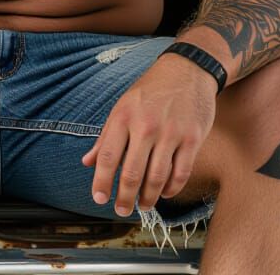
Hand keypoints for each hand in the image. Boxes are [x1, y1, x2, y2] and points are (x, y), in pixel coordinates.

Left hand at [81, 54, 216, 215]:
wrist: (187, 70)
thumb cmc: (151, 90)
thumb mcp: (123, 106)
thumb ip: (105, 136)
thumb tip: (87, 162)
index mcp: (124, 116)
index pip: (107, 157)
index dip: (101, 182)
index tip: (99, 199)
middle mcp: (146, 125)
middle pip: (132, 173)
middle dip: (125, 198)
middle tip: (122, 210)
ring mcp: (171, 132)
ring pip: (157, 178)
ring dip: (148, 198)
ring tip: (143, 205)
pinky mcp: (192, 138)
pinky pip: (181, 173)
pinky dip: (171, 189)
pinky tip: (165, 193)